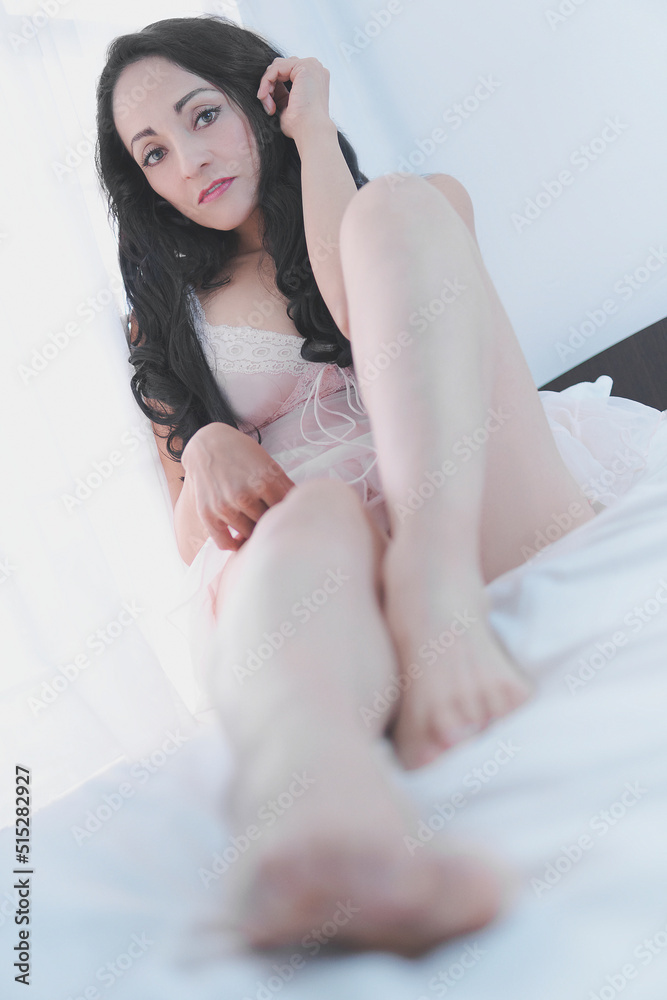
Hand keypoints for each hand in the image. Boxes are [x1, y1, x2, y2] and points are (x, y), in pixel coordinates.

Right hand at [181, 423, 295, 551]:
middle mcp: (244, 495)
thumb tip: (301, 508)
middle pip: (268, 525)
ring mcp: (225, 506)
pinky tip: (238, 540)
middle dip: (271, 525)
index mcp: (265, 481)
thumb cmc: (242, 453)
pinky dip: (234, 545)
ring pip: (249, 535)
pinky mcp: (208, 513)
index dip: (288, 517)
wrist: (207, 444)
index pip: (285, 512)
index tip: (288, 519)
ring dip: (253, 534)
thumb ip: (285, 486)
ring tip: (256, 528)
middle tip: (272, 526)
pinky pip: (225, 542)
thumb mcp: (269, 464)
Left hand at [257, 56, 333, 144]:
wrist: (310, 132)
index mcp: (313, 78)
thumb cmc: (300, 127)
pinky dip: (266, 82)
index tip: (270, 108)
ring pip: (277, 66)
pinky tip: (265, 97)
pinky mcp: (305, 66)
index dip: (273, 87)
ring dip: (267, 85)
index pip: (286, 72)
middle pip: (281, 66)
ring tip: (268, 104)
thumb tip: (269, 87)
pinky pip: (276, 68)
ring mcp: (312, 65)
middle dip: (270, 85)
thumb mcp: (287, 106)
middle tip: (269, 106)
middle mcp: (315, 69)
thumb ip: (280, 93)